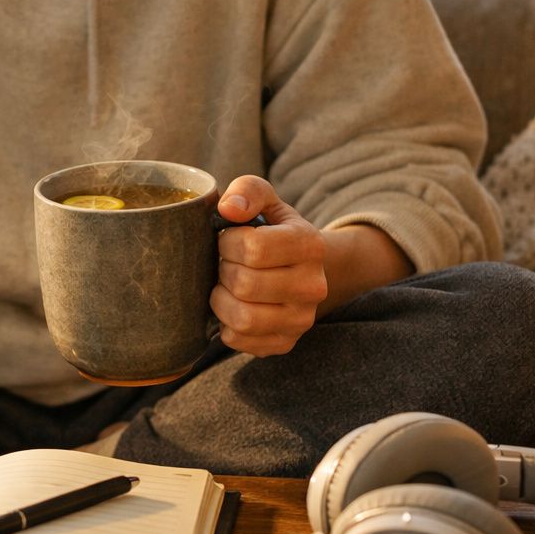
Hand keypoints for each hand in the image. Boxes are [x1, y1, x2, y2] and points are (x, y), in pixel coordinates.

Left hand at [212, 175, 328, 356]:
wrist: (300, 269)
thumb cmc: (273, 231)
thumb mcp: (266, 202)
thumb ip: (247, 191)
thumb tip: (228, 208)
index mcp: (310, 244)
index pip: (253, 248)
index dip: (228, 242)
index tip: (229, 239)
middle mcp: (313, 286)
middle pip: (245, 284)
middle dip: (223, 270)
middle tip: (226, 263)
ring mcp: (302, 319)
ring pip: (242, 318)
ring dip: (220, 300)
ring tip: (225, 285)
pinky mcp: (285, 343)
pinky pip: (239, 340)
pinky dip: (224, 324)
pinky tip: (233, 306)